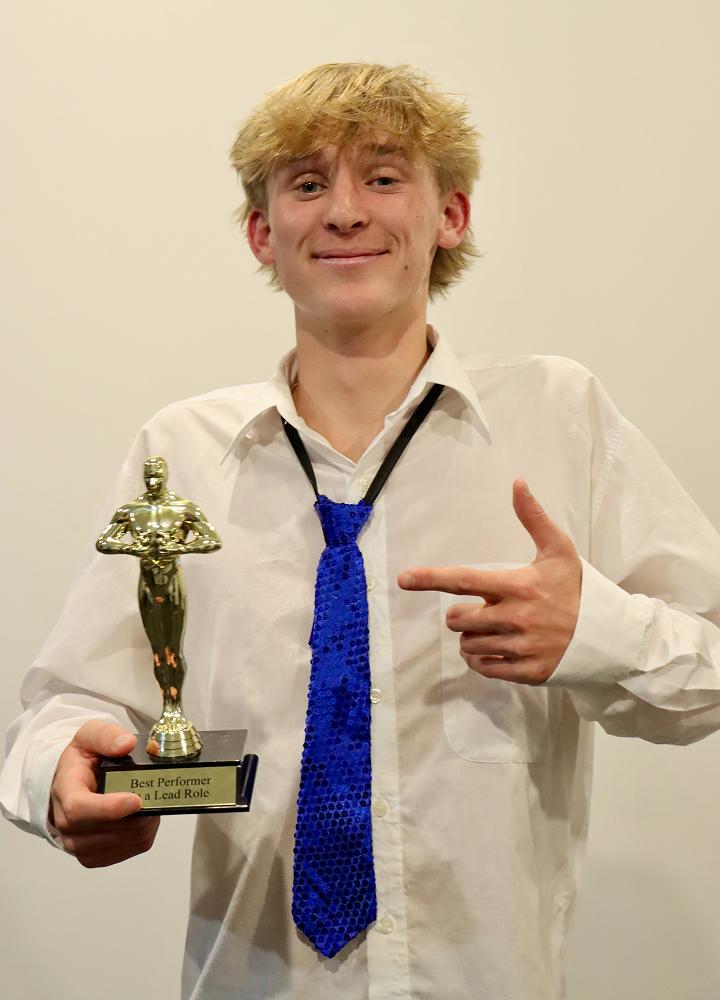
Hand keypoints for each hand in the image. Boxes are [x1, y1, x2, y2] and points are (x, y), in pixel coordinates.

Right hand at [50, 721, 159, 867]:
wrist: (68, 784)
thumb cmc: (80, 761)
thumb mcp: (89, 736)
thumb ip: (107, 736)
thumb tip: (127, 744)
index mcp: (65, 791)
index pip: (80, 809)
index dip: (110, 808)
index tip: (136, 799)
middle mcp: (67, 825)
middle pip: (112, 828)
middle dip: (142, 810)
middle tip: (154, 790)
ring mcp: (79, 846)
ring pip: (129, 840)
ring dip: (148, 820)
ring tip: (148, 800)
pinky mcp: (95, 857)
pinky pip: (134, 848)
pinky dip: (147, 831)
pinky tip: (142, 815)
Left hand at [397, 478, 581, 684]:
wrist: (609, 635)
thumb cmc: (577, 589)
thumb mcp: (559, 549)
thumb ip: (533, 517)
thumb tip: (517, 481)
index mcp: (518, 585)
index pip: (464, 580)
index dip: (431, 578)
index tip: (404, 579)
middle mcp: (516, 617)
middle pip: (458, 619)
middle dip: (462, 614)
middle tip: (483, 610)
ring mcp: (521, 647)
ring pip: (468, 645)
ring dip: (473, 637)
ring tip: (496, 630)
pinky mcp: (527, 673)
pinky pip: (483, 668)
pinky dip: (482, 660)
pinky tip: (497, 649)